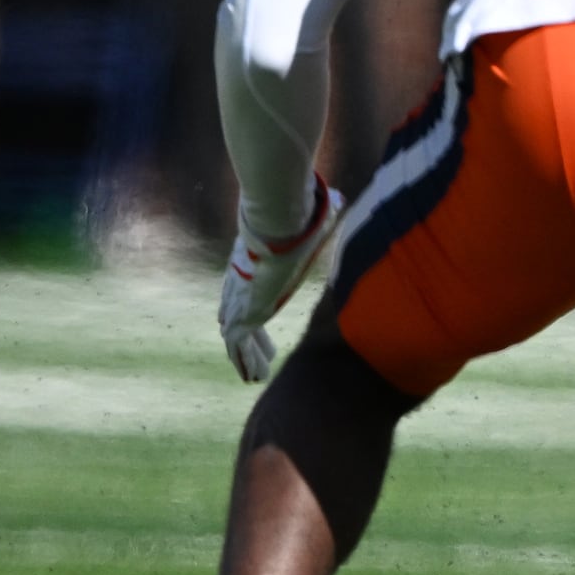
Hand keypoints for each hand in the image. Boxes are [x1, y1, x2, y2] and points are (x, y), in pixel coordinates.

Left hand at [214, 176, 342, 380]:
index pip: (247, 290)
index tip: (259, 319)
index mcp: (254, 263)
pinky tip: (255, 377)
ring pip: (237, 336)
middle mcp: (242, 283)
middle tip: (260, 353)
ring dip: (247, 356)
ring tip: (255, 376)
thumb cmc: (298, 220)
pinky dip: (247, 361)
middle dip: (248, 337)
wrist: (279, 224)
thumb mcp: (312, 221)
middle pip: (237, 315)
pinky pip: (240, 346)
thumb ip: (321, 215)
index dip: (252, 307)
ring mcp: (239, 300)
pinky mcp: (242, 314)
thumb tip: (337, 197)